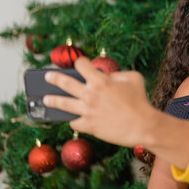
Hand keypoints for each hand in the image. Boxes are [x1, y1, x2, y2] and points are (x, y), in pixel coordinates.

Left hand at [43, 57, 157, 147]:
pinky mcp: (89, 126)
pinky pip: (74, 122)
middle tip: (48, 76)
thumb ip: (118, 73)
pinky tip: (72, 119)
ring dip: (52, 100)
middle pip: (65, 83)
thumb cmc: (140, 100)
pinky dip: (73, 120)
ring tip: (45, 99)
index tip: (80, 64)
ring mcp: (87, 111)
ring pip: (62, 104)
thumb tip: (108, 76)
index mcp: (100, 81)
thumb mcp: (134, 78)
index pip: (82, 65)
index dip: (81, 62)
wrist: (142, 125)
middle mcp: (90, 95)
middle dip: (54, 78)